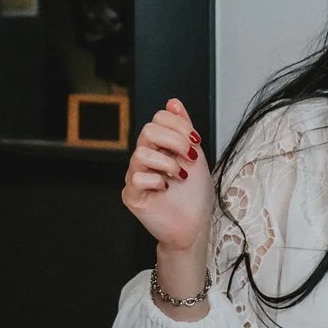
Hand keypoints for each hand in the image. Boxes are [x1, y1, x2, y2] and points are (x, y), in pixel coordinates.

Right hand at [122, 98, 213, 253]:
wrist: (194, 225)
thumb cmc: (194, 194)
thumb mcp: (195, 154)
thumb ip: (184, 128)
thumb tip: (173, 102)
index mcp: (160, 146)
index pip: (158, 118)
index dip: (178, 125)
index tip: (196, 140)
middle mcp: (145, 158)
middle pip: (147, 130)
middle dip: (175, 141)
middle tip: (190, 157)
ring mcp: (136, 175)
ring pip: (141, 153)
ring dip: (167, 162)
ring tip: (179, 175)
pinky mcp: (131, 194)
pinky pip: (137, 178)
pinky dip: (157, 180)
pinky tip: (166, 188)